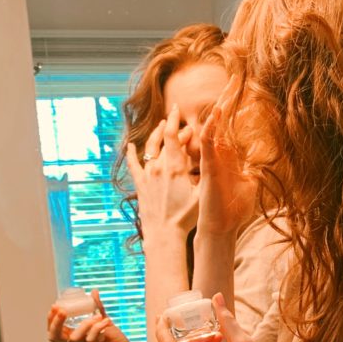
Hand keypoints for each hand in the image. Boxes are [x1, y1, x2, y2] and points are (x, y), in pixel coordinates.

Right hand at [47, 290, 144, 341]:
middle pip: (56, 338)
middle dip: (56, 323)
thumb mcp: (104, 323)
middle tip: (63, 310)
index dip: (51, 320)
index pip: (54, 333)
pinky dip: (97, 328)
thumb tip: (93, 291)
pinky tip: (106, 322)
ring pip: (74, 339)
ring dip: (85, 324)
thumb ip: (98, 309)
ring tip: (98, 317)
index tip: (55, 306)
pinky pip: (91, 341)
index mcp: (75, 341)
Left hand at [126, 105, 198, 242]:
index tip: (177, 108)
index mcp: (175, 167)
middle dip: (173, 129)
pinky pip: (134, 164)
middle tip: (183, 128)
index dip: (175, 119)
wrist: (164, 233)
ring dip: (155, 134)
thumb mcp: (201, 195)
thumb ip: (205, 175)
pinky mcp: (140, 184)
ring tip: (161, 126)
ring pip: (149, 147)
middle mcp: (159, 166)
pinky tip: (131, 145)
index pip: (172, 134)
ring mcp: (148, 174)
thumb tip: (211, 159)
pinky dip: (132, 152)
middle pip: (164, 139)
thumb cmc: (185, 217)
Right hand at [195, 80, 257, 240]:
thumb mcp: (250, 184)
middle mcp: (218, 153)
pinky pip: (206, 143)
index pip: (232, 126)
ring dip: (219, 107)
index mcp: (228, 155)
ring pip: (213, 127)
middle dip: (228, 98)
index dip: (238, 109)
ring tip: (227, 88)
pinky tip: (214, 114)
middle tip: (235, 77)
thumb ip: (254, 168)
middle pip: (221, 120)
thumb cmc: (233, 209)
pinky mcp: (208, 167)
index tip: (246, 90)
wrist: (222, 228)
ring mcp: (212, 159)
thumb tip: (265, 157)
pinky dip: (209, 128)